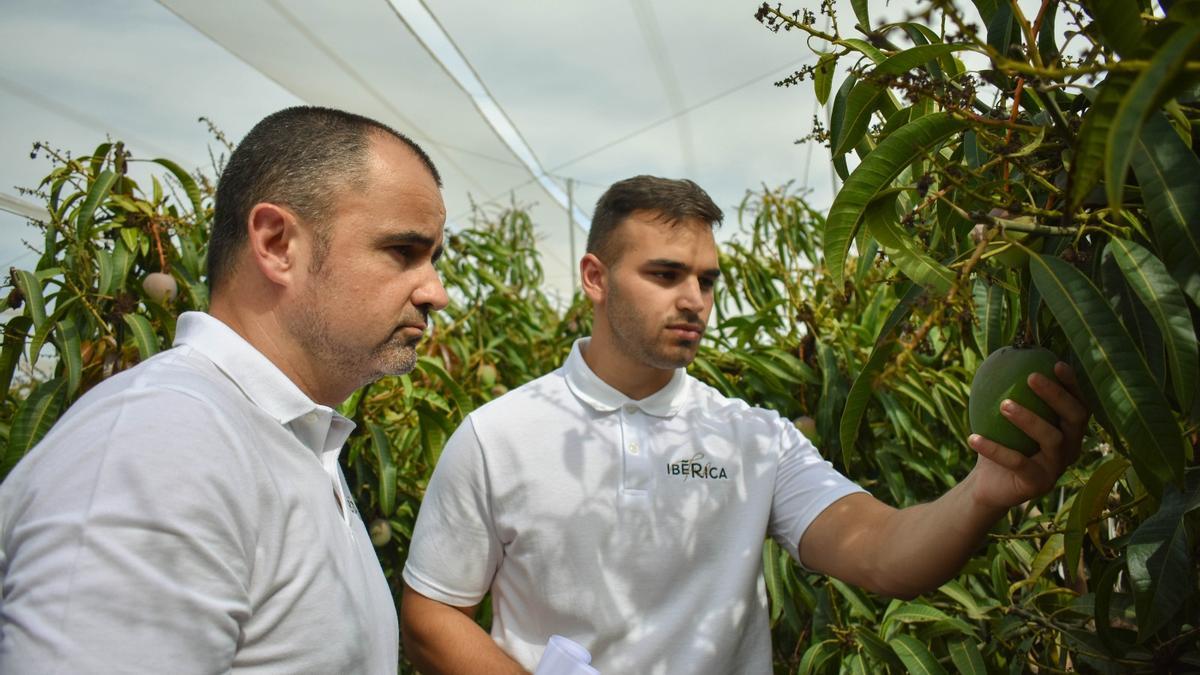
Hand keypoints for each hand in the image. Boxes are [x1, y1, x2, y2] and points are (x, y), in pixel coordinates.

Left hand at [966, 362, 1089, 509]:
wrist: (989, 483)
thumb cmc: (1002, 441)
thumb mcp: (1005, 416)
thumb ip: (1011, 391)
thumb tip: (1003, 354)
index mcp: (1068, 429)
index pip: (1079, 402)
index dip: (1072, 384)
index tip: (1055, 363)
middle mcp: (1070, 447)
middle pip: (1075, 418)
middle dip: (1056, 395)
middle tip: (1031, 377)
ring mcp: (1057, 468)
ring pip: (1051, 439)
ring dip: (1028, 418)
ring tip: (1003, 405)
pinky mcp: (1039, 484)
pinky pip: (1018, 463)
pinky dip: (995, 449)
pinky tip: (972, 437)